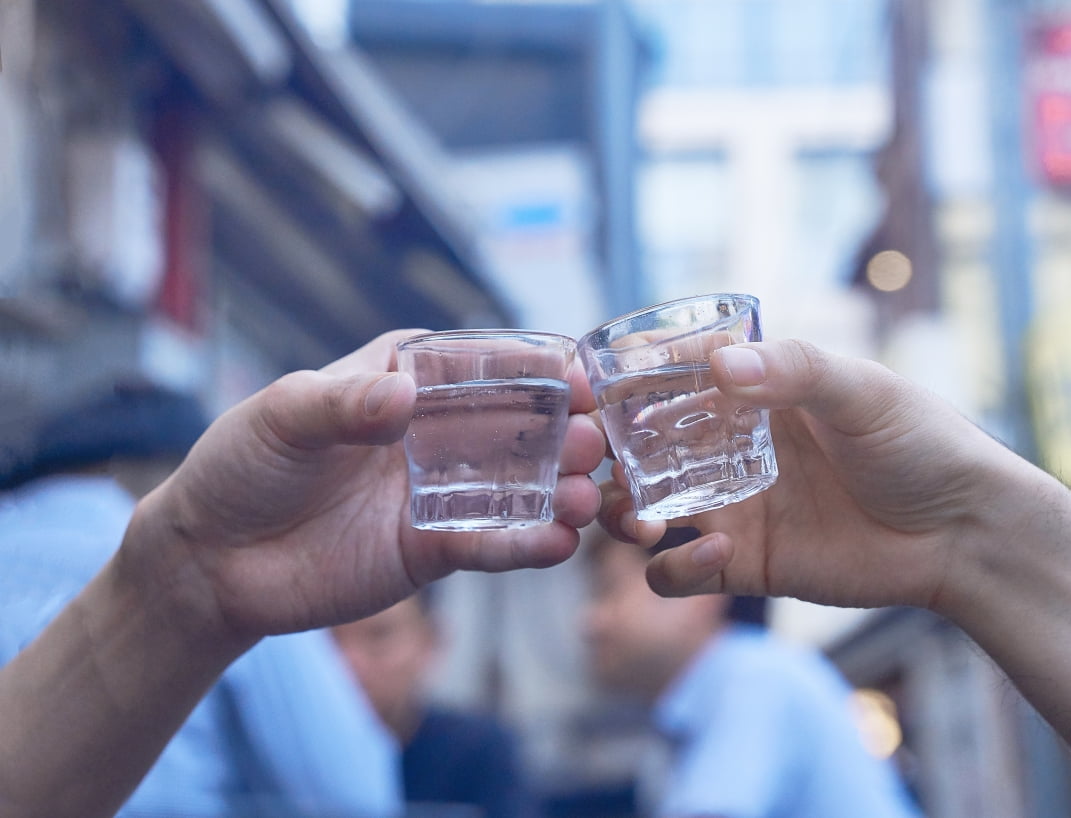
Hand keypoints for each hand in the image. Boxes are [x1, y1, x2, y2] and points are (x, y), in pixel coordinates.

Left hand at [122, 330, 605, 639]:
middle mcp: (435, 430)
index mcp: (407, 376)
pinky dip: (527, 545)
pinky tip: (558, 543)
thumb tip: (402, 398)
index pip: (486, 362)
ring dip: (558, 489)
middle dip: (562, 430)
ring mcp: (441, 491)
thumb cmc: (242, 466)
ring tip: (583, 498)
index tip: (582, 377)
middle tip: (590, 442)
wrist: (211, 561)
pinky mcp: (435, 548)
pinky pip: (491, 544)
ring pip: (517, 486)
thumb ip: (341, 405)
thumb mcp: (282, 416)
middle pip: (519, 423)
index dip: (540, 367)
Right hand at [597, 339, 1037, 612]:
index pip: (670, 380)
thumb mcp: (863, 392)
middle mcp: (730, 449)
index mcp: (753, 396)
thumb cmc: (922, 444)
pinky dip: (678, 568)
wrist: (965, 533)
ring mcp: (733, 507)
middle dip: (609, 457)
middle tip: (595, 464)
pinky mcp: (746, 564)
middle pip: (643, 449)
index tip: (595, 390)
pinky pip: (682, 572)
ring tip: (638, 518)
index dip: (626, 383)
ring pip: (646, 510)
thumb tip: (720, 363)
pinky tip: (715, 552)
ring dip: (624, 514)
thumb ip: (794, 371)